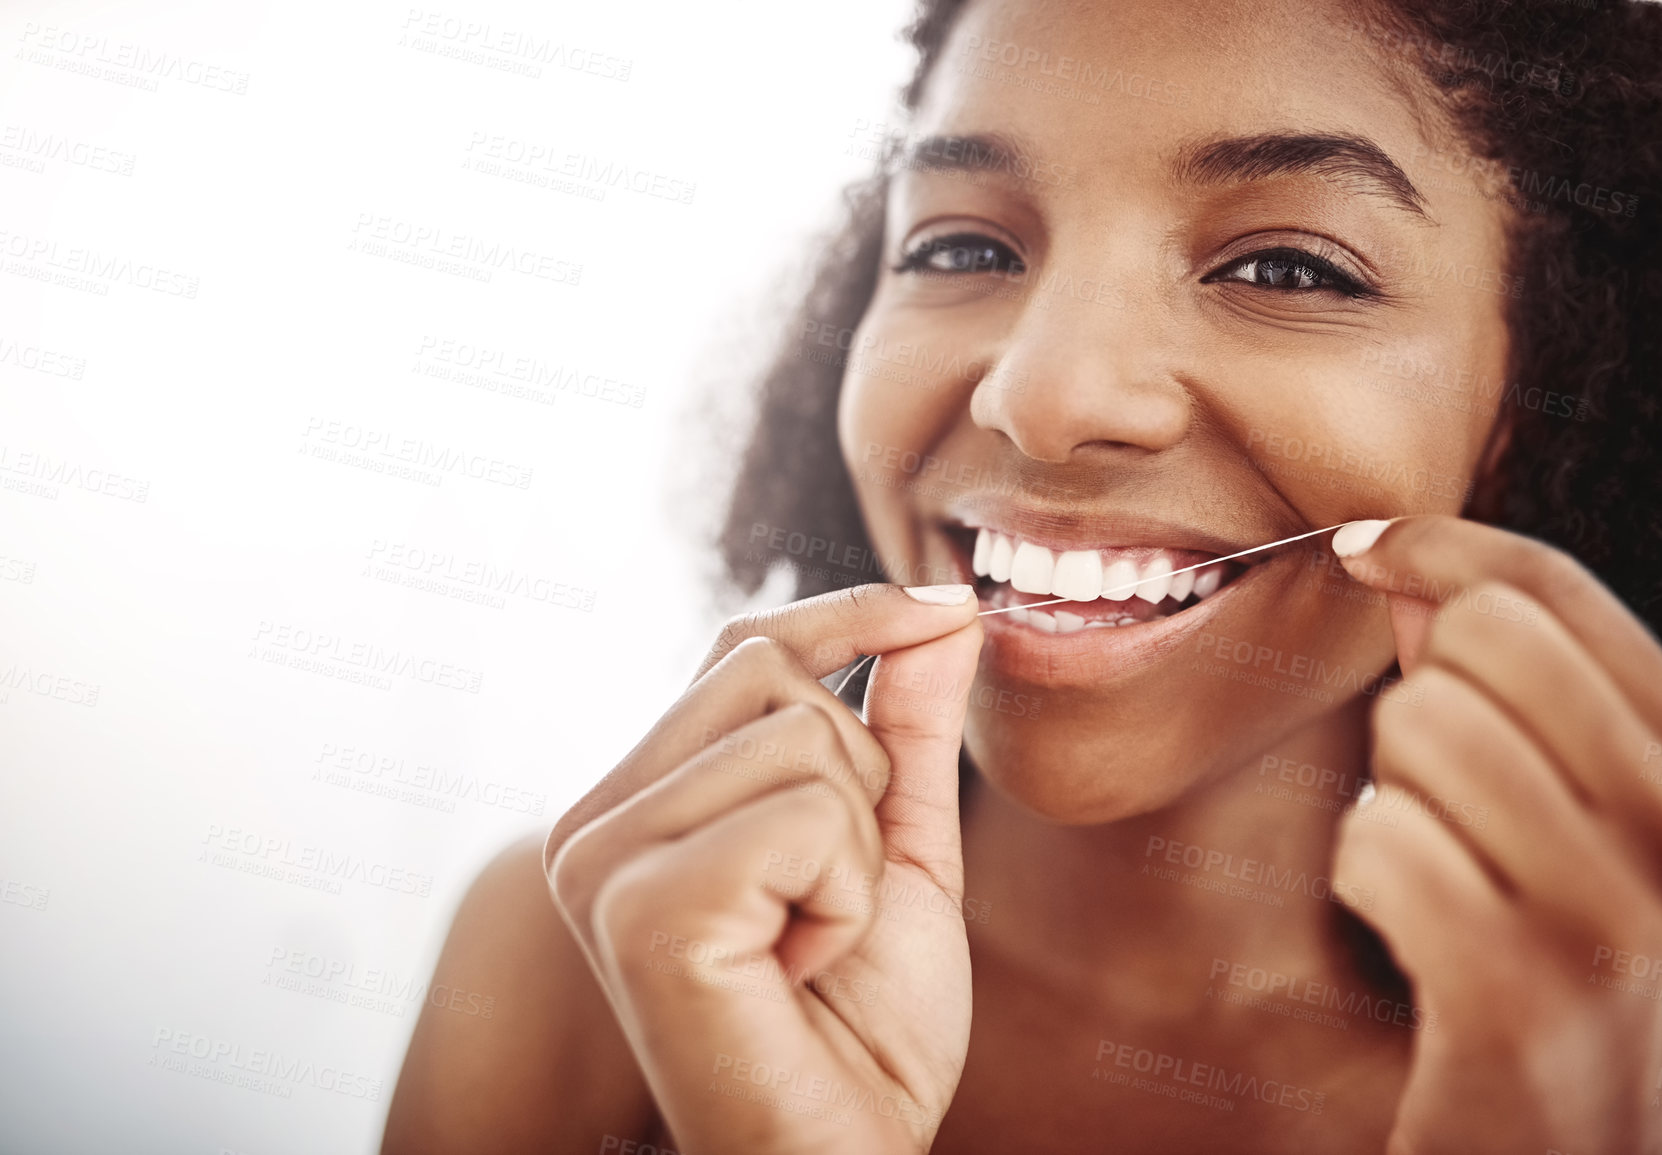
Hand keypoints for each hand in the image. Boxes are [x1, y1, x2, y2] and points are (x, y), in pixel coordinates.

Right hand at [544, 583, 983, 1154]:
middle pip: (769, 671)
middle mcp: (594, 822)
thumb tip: (946, 607)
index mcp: (636, 801)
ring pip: (799, 738)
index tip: (947, 605)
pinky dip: (846, 896)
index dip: (850, 614)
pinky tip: (800, 967)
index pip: (739, 646)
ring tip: (810, 941)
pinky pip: (804, 815)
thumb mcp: (894, 846)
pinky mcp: (640, 906)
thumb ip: (906, 727)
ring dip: (856, 851)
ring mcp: (603, 862)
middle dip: (856, 784)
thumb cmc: (863, 1023)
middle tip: (827, 901)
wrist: (844, 1154)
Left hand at [1328, 516, 1661, 1154]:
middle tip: (1446, 807)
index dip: (1439, 546)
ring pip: (1422, 726)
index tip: (1362, 548)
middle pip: (1483, 639)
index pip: (1558, 590)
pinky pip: (1378, 838)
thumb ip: (1497, 690)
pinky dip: (1366, 878)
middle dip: (1422, 709)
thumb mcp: (1563, 827)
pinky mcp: (1524, 993)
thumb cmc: (1544, 977)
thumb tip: (1409, 569)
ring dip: (1395, 800)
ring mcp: (1623, 917)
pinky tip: (1416, 941)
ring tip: (1442, 880)